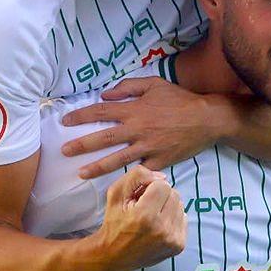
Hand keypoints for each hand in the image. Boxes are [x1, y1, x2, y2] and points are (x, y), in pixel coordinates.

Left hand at [61, 77, 237, 177]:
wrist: (207, 119)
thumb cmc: (179, 99)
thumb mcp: (154, 84)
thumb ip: (128, 87)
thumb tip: (104, 94)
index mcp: (134, 110)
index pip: (100, 111)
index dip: (80, 115)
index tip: (65, 121)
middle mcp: (137, 129)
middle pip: (103, 138)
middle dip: (81, 145)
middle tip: (64, 151)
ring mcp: (148, 148)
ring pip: (118, 159)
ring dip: (97, 167)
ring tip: (81, 174)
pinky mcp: (159, 162)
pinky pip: (140, 172)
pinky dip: (127, 178)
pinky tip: (114, 186)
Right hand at [92, 165, 185, 270]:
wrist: (113, 255)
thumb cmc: (113, 222)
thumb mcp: (116, 193)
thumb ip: (137, 175)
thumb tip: (163, 176)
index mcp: (145, 215)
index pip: (163, 185)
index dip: (150, 187)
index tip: (140, 197)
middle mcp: (162, 229)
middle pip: (174, 194)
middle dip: (160, 196)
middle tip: (145, 206)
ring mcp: (172, 239)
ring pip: (180, 205)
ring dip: (167, 206)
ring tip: (151, 216)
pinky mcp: (178, 246)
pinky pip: (183, 219)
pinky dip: (172, 218)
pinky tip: (158, 225)